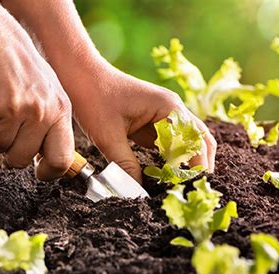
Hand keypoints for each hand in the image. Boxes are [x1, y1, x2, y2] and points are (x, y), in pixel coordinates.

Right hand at [0, 16, 74, 180]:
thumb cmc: (19, 66)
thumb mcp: (49, 91)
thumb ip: (52, 124)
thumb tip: (54, 161)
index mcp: (60, 110)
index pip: (62, 159)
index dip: (49, 172)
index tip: (40, 172)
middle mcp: (41, 113)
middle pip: (22, 161)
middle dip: (11, 154)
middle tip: (8, 130)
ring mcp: (15, 111)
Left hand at [72, 66, 216, 182]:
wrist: (79, 74)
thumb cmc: (93, 97)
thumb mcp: (108, 137)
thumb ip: (125, 166)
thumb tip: (136, 193)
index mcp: (169, 108)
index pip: (196, 142)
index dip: (197, 167)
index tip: (189, 189)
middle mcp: (172, 110)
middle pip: (199, 140)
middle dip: (198, 166)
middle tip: (190, 191)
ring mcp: (163, 115)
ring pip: (185, 143)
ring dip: (184, 163)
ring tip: (178, 187)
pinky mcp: (151, 121)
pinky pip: (167, 143)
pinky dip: (169, 160)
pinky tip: (162, 176)